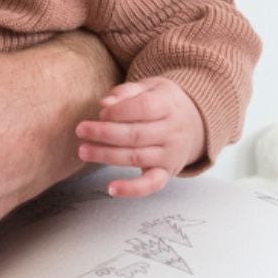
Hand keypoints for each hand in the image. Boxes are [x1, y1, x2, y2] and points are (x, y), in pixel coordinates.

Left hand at [75, 77, 206, 198]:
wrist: (195, 122)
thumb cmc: (164, 101)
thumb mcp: (150, 87)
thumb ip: (127, 92)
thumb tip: (104, 104)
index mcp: (169, 105)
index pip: (144, 108)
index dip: (119, 111)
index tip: (100, 113)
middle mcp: (172, 131)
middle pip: (136, 134)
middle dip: (105, 133)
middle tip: (81, 130)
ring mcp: (170, 154)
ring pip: (136, 157)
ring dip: (107, 156)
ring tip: (84, 151)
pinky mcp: (166, 172)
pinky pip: (151, 184)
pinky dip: (132, 189)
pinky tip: (111, 188)